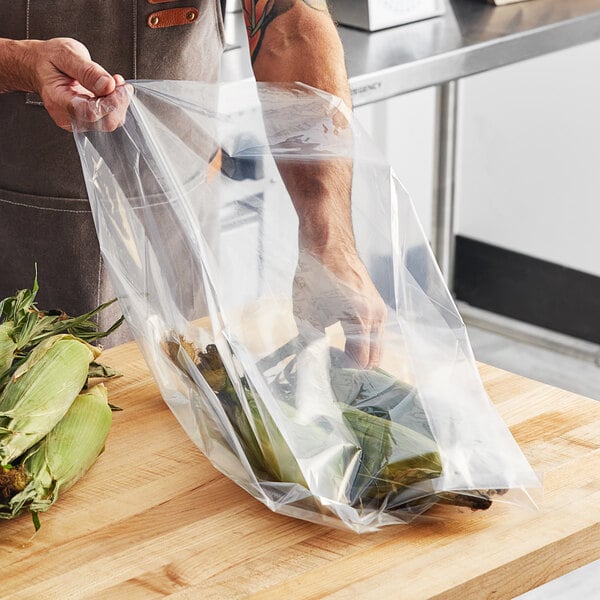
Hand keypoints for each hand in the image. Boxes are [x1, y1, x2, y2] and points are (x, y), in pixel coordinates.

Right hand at [26, 38, 128, 130]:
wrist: (38, 66)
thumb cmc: (49, 59)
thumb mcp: (66, 54)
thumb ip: (88, 71)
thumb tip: (108, 85)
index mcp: (58, 100)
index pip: (92, 113)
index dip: (111, 102)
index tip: (121, 86)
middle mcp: (67, 116)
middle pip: (104, 122)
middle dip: (118, 103)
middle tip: (119, 82)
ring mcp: (77, 121)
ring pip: (109, 122)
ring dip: (118, 104)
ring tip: (114, 83)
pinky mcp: (85, 121)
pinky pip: (107, 119)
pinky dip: (114, 105)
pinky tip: (111, 91)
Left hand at [293, 247, 386, 368]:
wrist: (328, 243)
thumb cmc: (316, 272)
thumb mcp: (305, 311)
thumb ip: (311, 341)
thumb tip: (314, 363)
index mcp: (362, 318)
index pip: (361, 362)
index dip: (344, 373)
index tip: (329, 378)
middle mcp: (377, 316)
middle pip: (373, 358)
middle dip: (354, 368)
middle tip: (332, 373)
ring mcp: (380, 310)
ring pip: (374, 347)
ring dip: (357, 355)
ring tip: (334, 359)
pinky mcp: (377, 306)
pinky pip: (373, 334)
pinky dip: (360, 343)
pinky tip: (341, 343)